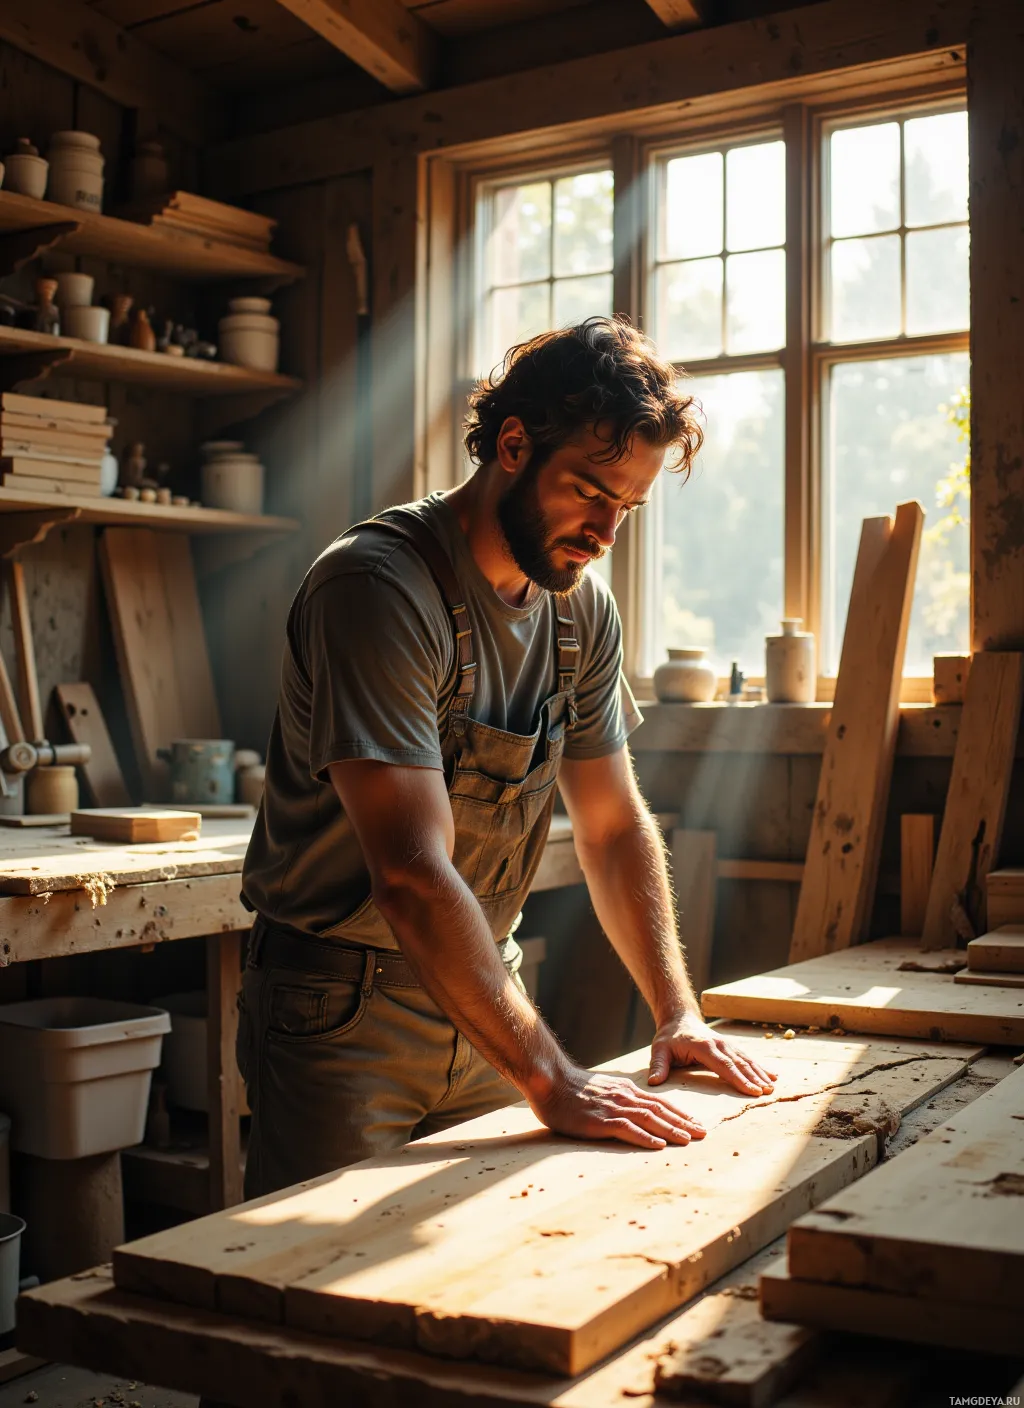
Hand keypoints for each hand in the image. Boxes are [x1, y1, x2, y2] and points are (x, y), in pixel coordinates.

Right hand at [529, 1065, 705, 1149]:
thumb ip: (617, 1098)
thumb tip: (630, 1109)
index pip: (658, 1102)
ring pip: (649, 1119)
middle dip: (683, 1122)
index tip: (695, 1122)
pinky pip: (627, 1129)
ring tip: (688, 1139)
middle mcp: (624, 1097)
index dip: (679, 1113)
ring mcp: (613, 1108)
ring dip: (671, 1129)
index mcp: (625, 1091)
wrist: (550, 1080)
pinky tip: (658, 1144)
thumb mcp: (601, 1090)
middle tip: (703, 1133)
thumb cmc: (571, 1089)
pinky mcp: (600, 1121)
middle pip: (660, 1110)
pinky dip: (645, 1137)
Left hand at [648, 1010, 777, 1096]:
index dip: (738, 1078)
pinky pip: (747, 1057)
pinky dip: (760, 1067)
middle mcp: (719, 1044)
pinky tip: (772, 1076)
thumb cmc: (669, 1038)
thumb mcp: (659, 1050)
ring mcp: (726, 1044)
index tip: (751, 1090)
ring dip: (760, 1073)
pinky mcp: (730, 1047)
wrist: (678, 1018)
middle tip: (767, 1092)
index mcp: (703, 1047)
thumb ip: (658, 1065)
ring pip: (746, 1060)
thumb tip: (654, 1082)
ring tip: (772, 1086)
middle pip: (739, 1063)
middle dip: (754, 1078)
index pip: (723, 1065)